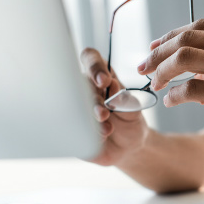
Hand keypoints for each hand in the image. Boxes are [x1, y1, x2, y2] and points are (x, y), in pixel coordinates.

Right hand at [80, 48, 149, 165]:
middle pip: (78, 84)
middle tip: (104, 113)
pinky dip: (88, 133)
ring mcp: (75, 106)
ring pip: (74, 105)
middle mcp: (85, 89)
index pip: (91, 59)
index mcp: (101, 77)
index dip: (94, 66)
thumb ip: (125, 98)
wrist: (129, 145)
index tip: (105, 80)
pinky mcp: (71, 126)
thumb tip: (113, 87)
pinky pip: (72, 126)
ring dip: (90, 118)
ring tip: (107, 129)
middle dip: (92, 99)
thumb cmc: (129, 120)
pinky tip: (100, 138)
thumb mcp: (133, 108)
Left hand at [138, 18, 203, 146]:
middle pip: (186, 38)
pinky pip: (193, 90)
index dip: (171, 37)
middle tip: (143, 66)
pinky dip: (175, 95)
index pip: (200, 26)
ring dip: (160, 70)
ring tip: (153, 83)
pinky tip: (171, 101)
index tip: (155, 49)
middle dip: (157, 52)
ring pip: (184, 59)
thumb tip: (197, 68)